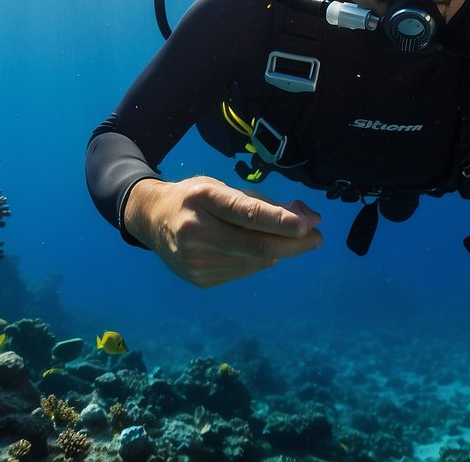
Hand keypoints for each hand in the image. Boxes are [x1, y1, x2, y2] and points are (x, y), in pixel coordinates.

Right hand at [123, 176, 321, 286]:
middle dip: (293, 243)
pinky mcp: (199, 280)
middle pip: (255, 245)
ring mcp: (194, 261)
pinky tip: (257, 248)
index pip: (245, 212)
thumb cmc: (196, 198)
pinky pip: (244, 271)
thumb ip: (264, 202)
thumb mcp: (224, 188)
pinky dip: (259, 259)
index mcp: (201, 199)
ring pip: (254, 261)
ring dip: (279, 250)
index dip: (279, 220)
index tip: (307, 225)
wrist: (152, 220)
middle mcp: (194, 232)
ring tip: (288, 237)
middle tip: (317, 237)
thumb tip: (308, 216)